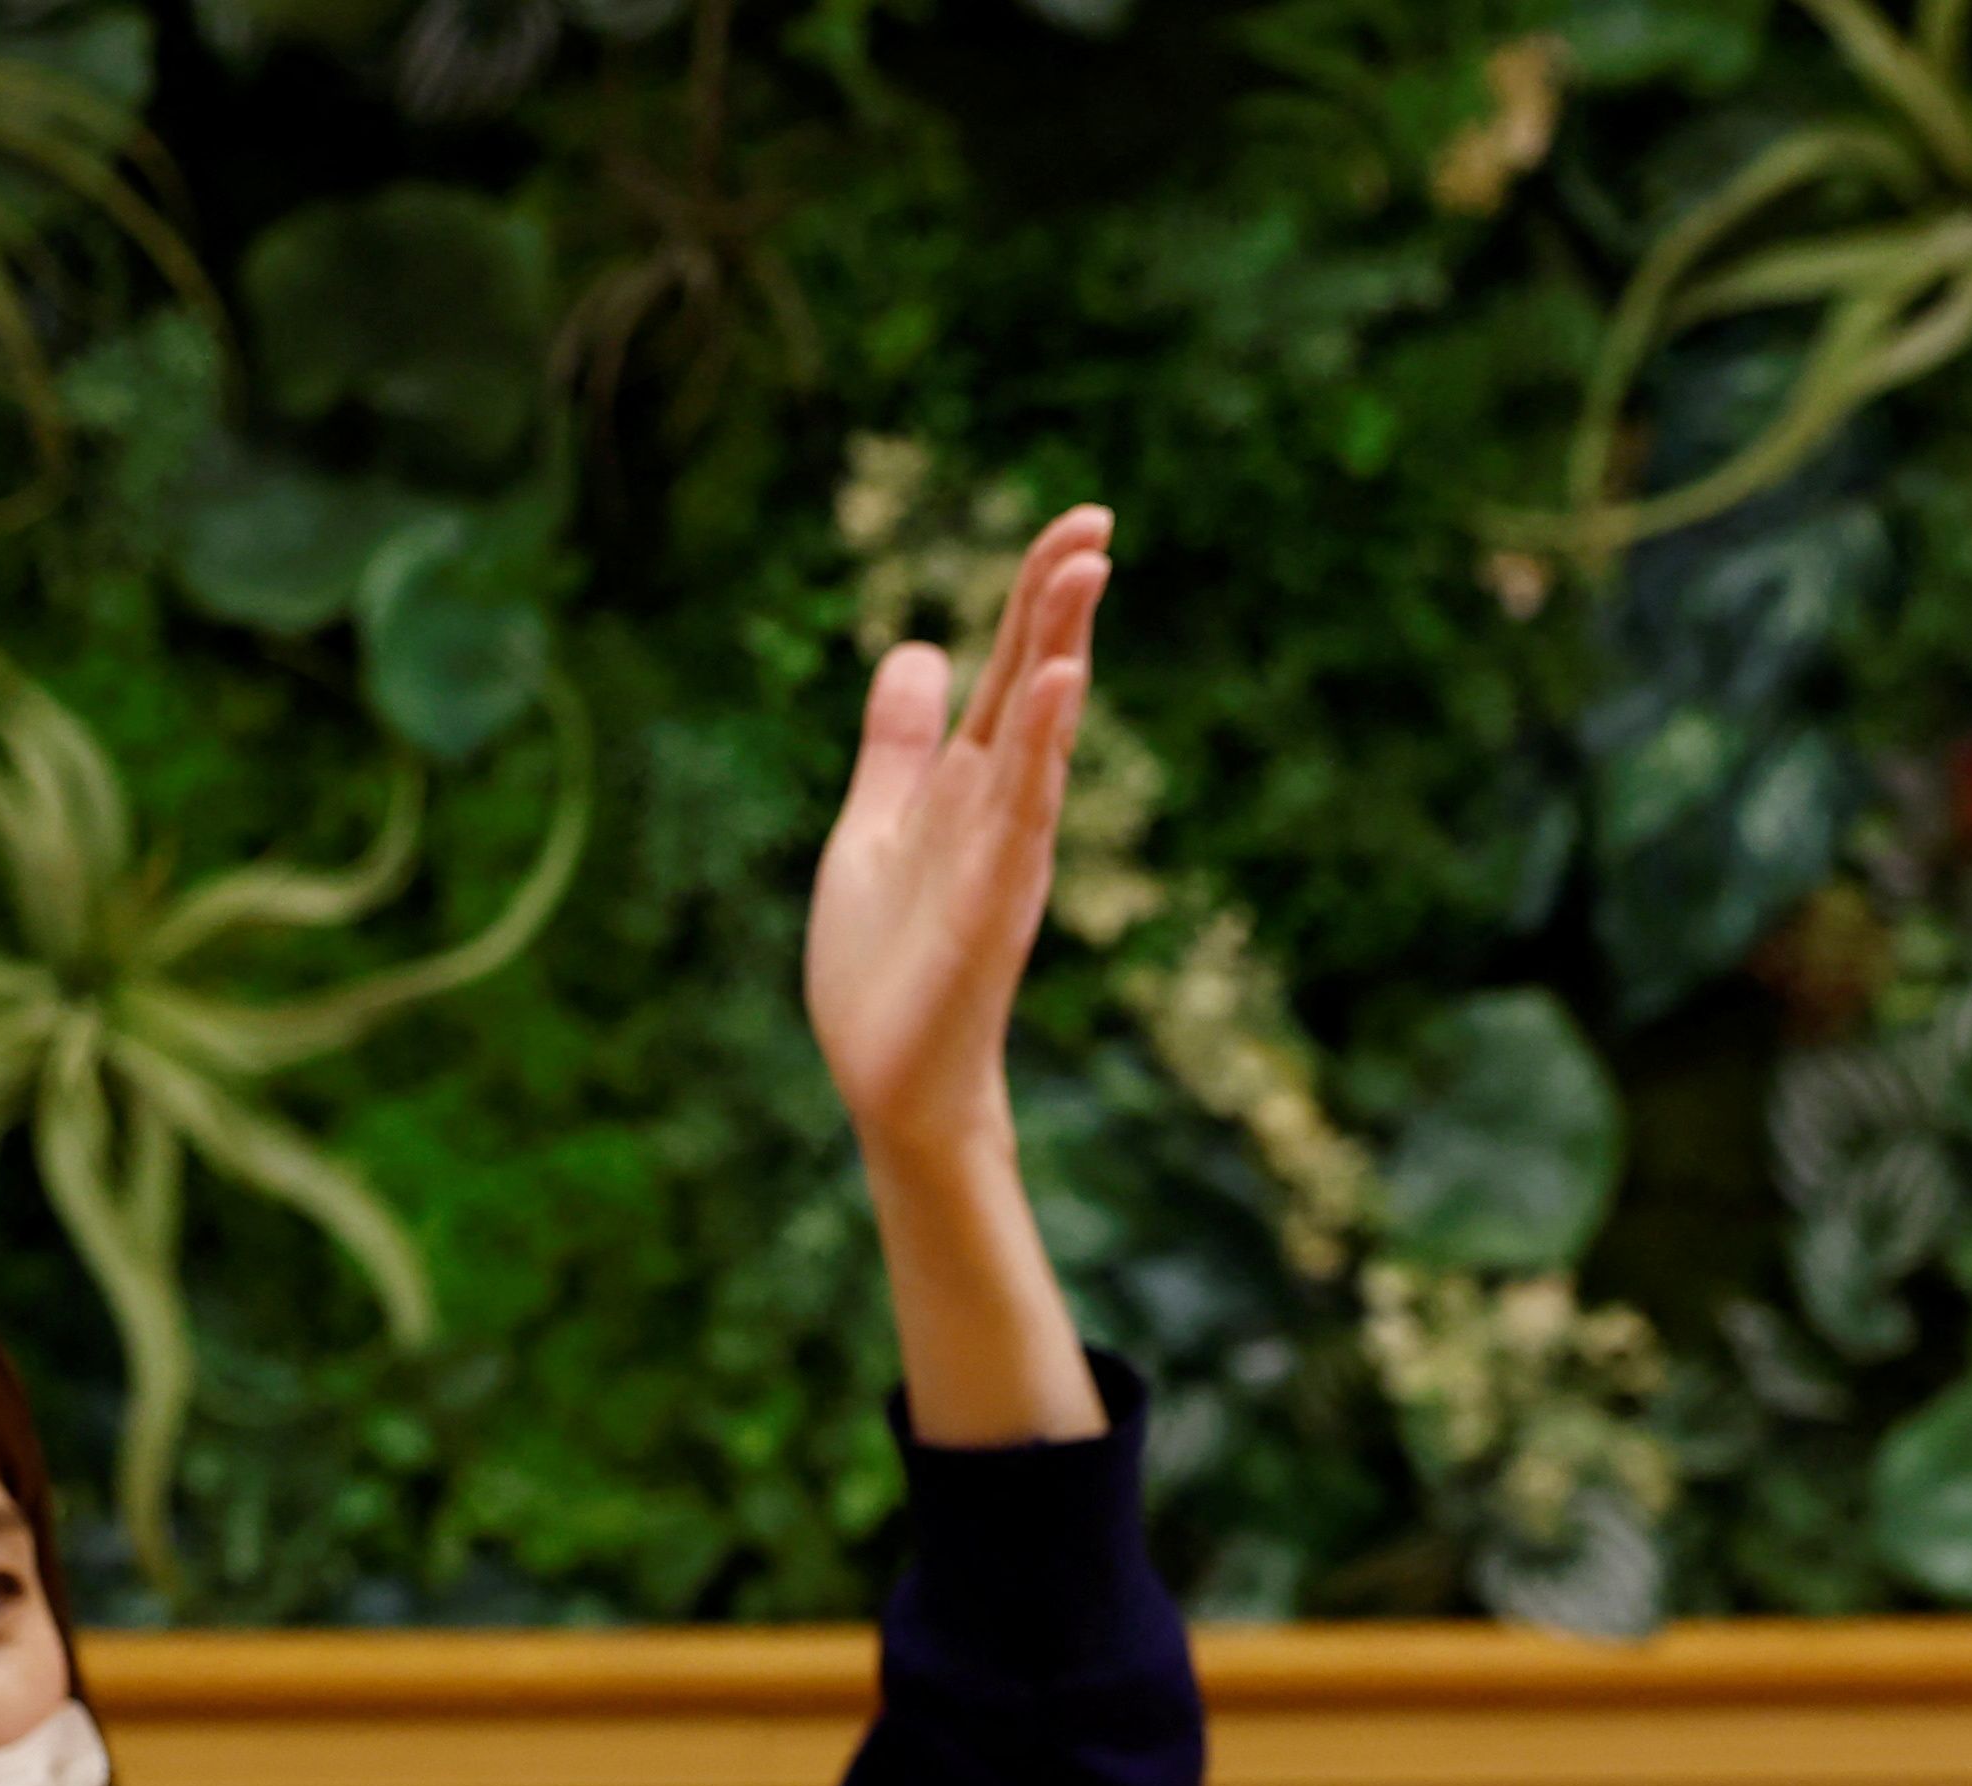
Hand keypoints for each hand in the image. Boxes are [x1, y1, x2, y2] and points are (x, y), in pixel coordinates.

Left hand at [806, 503, 1107, 1165]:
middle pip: (1037, 684)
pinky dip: (1040, 753)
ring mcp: (1002, 856)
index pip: (1015, 670)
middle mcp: (1000, 809)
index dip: (1039, 596)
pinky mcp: (991, 907)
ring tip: (1088, 571)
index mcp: (969, 784)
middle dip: (1062, 601)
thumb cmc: (888, 968)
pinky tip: (1059, 690)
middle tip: (1096, 519)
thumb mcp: (874, 825)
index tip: (1079, 524)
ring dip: (1065, 653)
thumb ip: (897, 744)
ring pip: (1040, 736)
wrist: (891, 1081)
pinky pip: (1021, 818)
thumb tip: (915, 648)